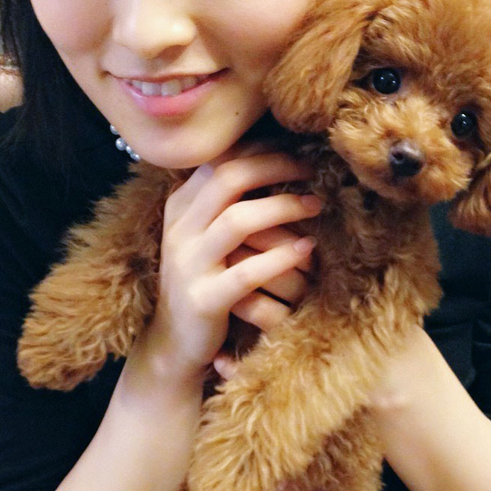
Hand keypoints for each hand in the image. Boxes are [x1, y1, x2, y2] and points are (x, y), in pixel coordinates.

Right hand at [149, 145, 319, 381]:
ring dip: (283, 207)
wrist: (175, 341)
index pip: (218, 161)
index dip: (259, 149)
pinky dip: (281, 257)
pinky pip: (247, 274)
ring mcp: (189, 265)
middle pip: (228, 179)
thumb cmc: (206, 280)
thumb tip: (272, 158)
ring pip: (237, 220)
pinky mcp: (204, 300)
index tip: (296, 149)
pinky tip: (307, 249)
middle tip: (311, 170)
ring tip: (315, 205)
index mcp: (180, 207)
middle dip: (274, 167)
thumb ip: (227, 202)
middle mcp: (179, 230)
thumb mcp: (207, 235)